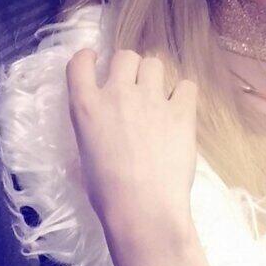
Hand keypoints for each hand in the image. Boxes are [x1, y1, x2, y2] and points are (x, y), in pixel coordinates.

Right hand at [65, 46, 198, 249]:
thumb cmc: (106, 194)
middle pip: (125, 56)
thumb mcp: (84, 158)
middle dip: (129, 67)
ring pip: (155, 64)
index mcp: (86, 107)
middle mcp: (117, 94)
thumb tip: (100, 134)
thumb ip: (92, 133)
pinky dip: (183, 94)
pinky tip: (180, 109)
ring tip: (158, 98)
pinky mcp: (181, 111)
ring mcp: (151, 99)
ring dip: (154, 77)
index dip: (88, 58)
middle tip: (134, 88)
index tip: (95, 61)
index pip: (79, 63)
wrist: (143, 209)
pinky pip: (186, 85)